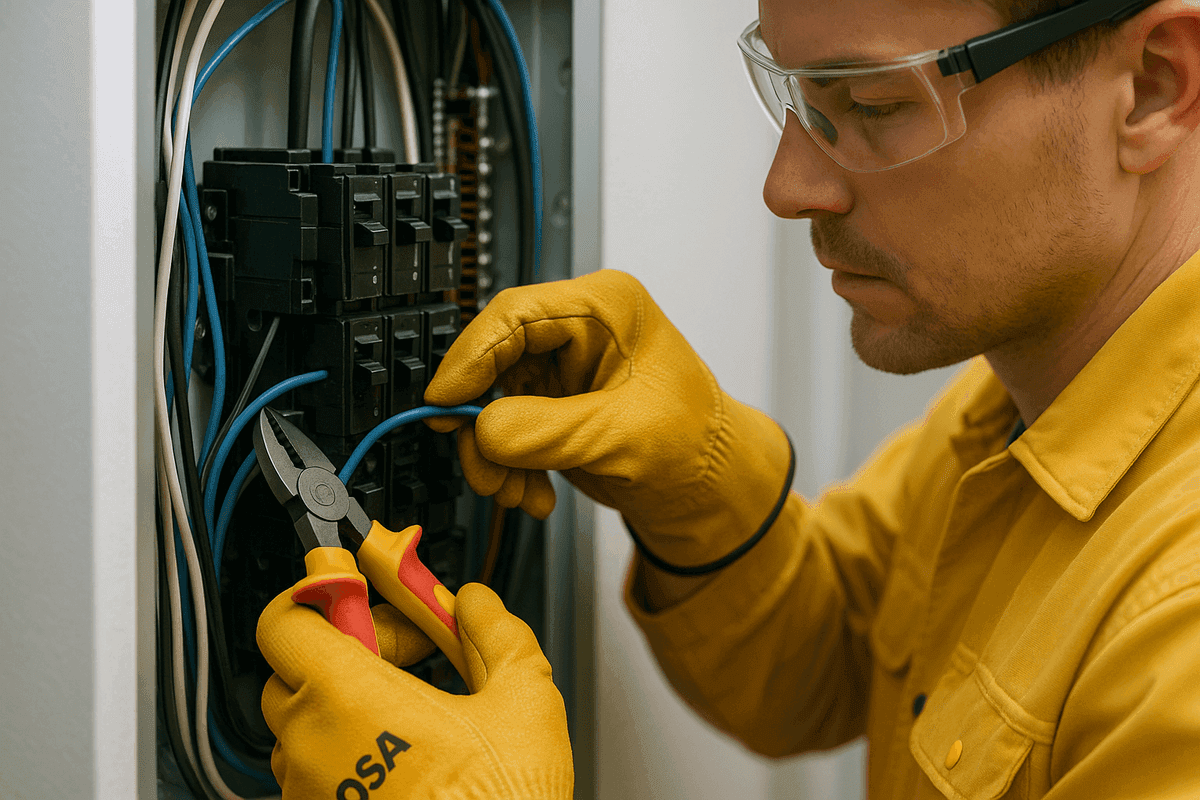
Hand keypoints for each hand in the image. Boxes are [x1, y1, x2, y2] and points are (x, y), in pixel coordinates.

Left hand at [257, 582, 572, 798]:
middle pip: (294, 664)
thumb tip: (475, 604)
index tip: (356, 588)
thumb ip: (494, 631)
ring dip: (345, 700)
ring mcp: (308, 789)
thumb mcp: (523, 696)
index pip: (285, 618)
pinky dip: (348, 747)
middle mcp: (310, 743)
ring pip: (303, 719)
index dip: (319, 593)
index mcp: (348, 696)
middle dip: (349, 646)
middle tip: (407, 652)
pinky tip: (405, 752)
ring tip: (412, 708)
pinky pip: (314, 767)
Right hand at [425, 269, 791, 567]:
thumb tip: (480, 429)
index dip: (471, 357)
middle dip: (485, 422)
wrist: (710, 489)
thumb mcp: (620, 435)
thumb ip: (546, 431)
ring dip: (496, 455)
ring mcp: (564, 370)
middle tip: (482, 466)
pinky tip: (532, 494)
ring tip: (514, 493)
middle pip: (496, 360)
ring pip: (495, 401)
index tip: (444, 400)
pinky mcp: (555, 407)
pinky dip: (510, 467)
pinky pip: (508, 430)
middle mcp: (580, 330)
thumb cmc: (695, 443)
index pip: (515, 314)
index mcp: (606, 308)